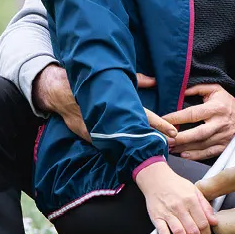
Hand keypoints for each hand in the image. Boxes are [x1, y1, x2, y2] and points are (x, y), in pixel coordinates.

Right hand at [34, 64, 165, 140]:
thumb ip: (135, 80)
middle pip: (138, 132)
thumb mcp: (111, 78)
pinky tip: (130, 155)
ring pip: (124, 142)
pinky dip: (120, 148)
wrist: (60, 93)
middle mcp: (111, 121)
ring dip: (138, 146)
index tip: (173, 132)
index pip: (144, 116)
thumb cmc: (88, 83)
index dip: (160, 124)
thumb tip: (153, 81)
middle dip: (154, 139)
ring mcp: (101, 132)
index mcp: (118, 106)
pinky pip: (109, 145)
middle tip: (170, 145)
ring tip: (155, 151)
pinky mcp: (91, 138)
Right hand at [136, 160, 216, 233]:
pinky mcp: (157, 217)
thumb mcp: (195, 190)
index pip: (202, 222)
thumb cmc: (175, 184)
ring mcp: (167, 213)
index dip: (207, 233)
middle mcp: (179, 207)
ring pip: (179, 233)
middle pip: (192, 230)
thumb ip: (205, 206)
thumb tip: (214, 220)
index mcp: (191, 200)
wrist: (156, 179)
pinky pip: (163, 232)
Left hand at [161, 84, 234, 160]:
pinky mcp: (224, 146)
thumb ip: (197, 88)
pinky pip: (208, 153)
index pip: (192, 114)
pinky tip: (184, 155)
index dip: (176, 117)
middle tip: (165, 139)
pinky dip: (195, 156)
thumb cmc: (228, 102)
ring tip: (169, 147)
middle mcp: (218, 124)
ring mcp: (222, 137)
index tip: (163, 120)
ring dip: (183, 148)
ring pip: (201, 145)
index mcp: (215, 108)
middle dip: (180, 138)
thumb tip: (180, 92)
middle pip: (197, 133)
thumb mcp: (215, 89)